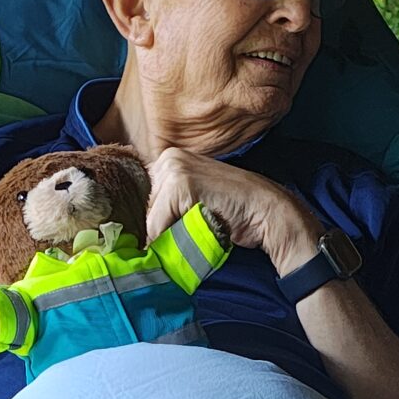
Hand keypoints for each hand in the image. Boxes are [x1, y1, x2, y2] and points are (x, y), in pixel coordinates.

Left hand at [142, 146, 321, 273]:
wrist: (265, 211)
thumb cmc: (231, 212)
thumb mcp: (191, 203)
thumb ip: (164, 208)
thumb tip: (134, 235)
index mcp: (167, 160)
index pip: (138, 199)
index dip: (146, 223)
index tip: (156, 240)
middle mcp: (168, 159)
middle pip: (140, 208)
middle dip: (153, 230)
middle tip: (182, 238)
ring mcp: (175, 168)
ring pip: (148, 218)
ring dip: (164, 236)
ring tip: (192, 233)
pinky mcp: (182, 183)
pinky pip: (158, 224)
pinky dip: (170, 239)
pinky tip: (193, 234)